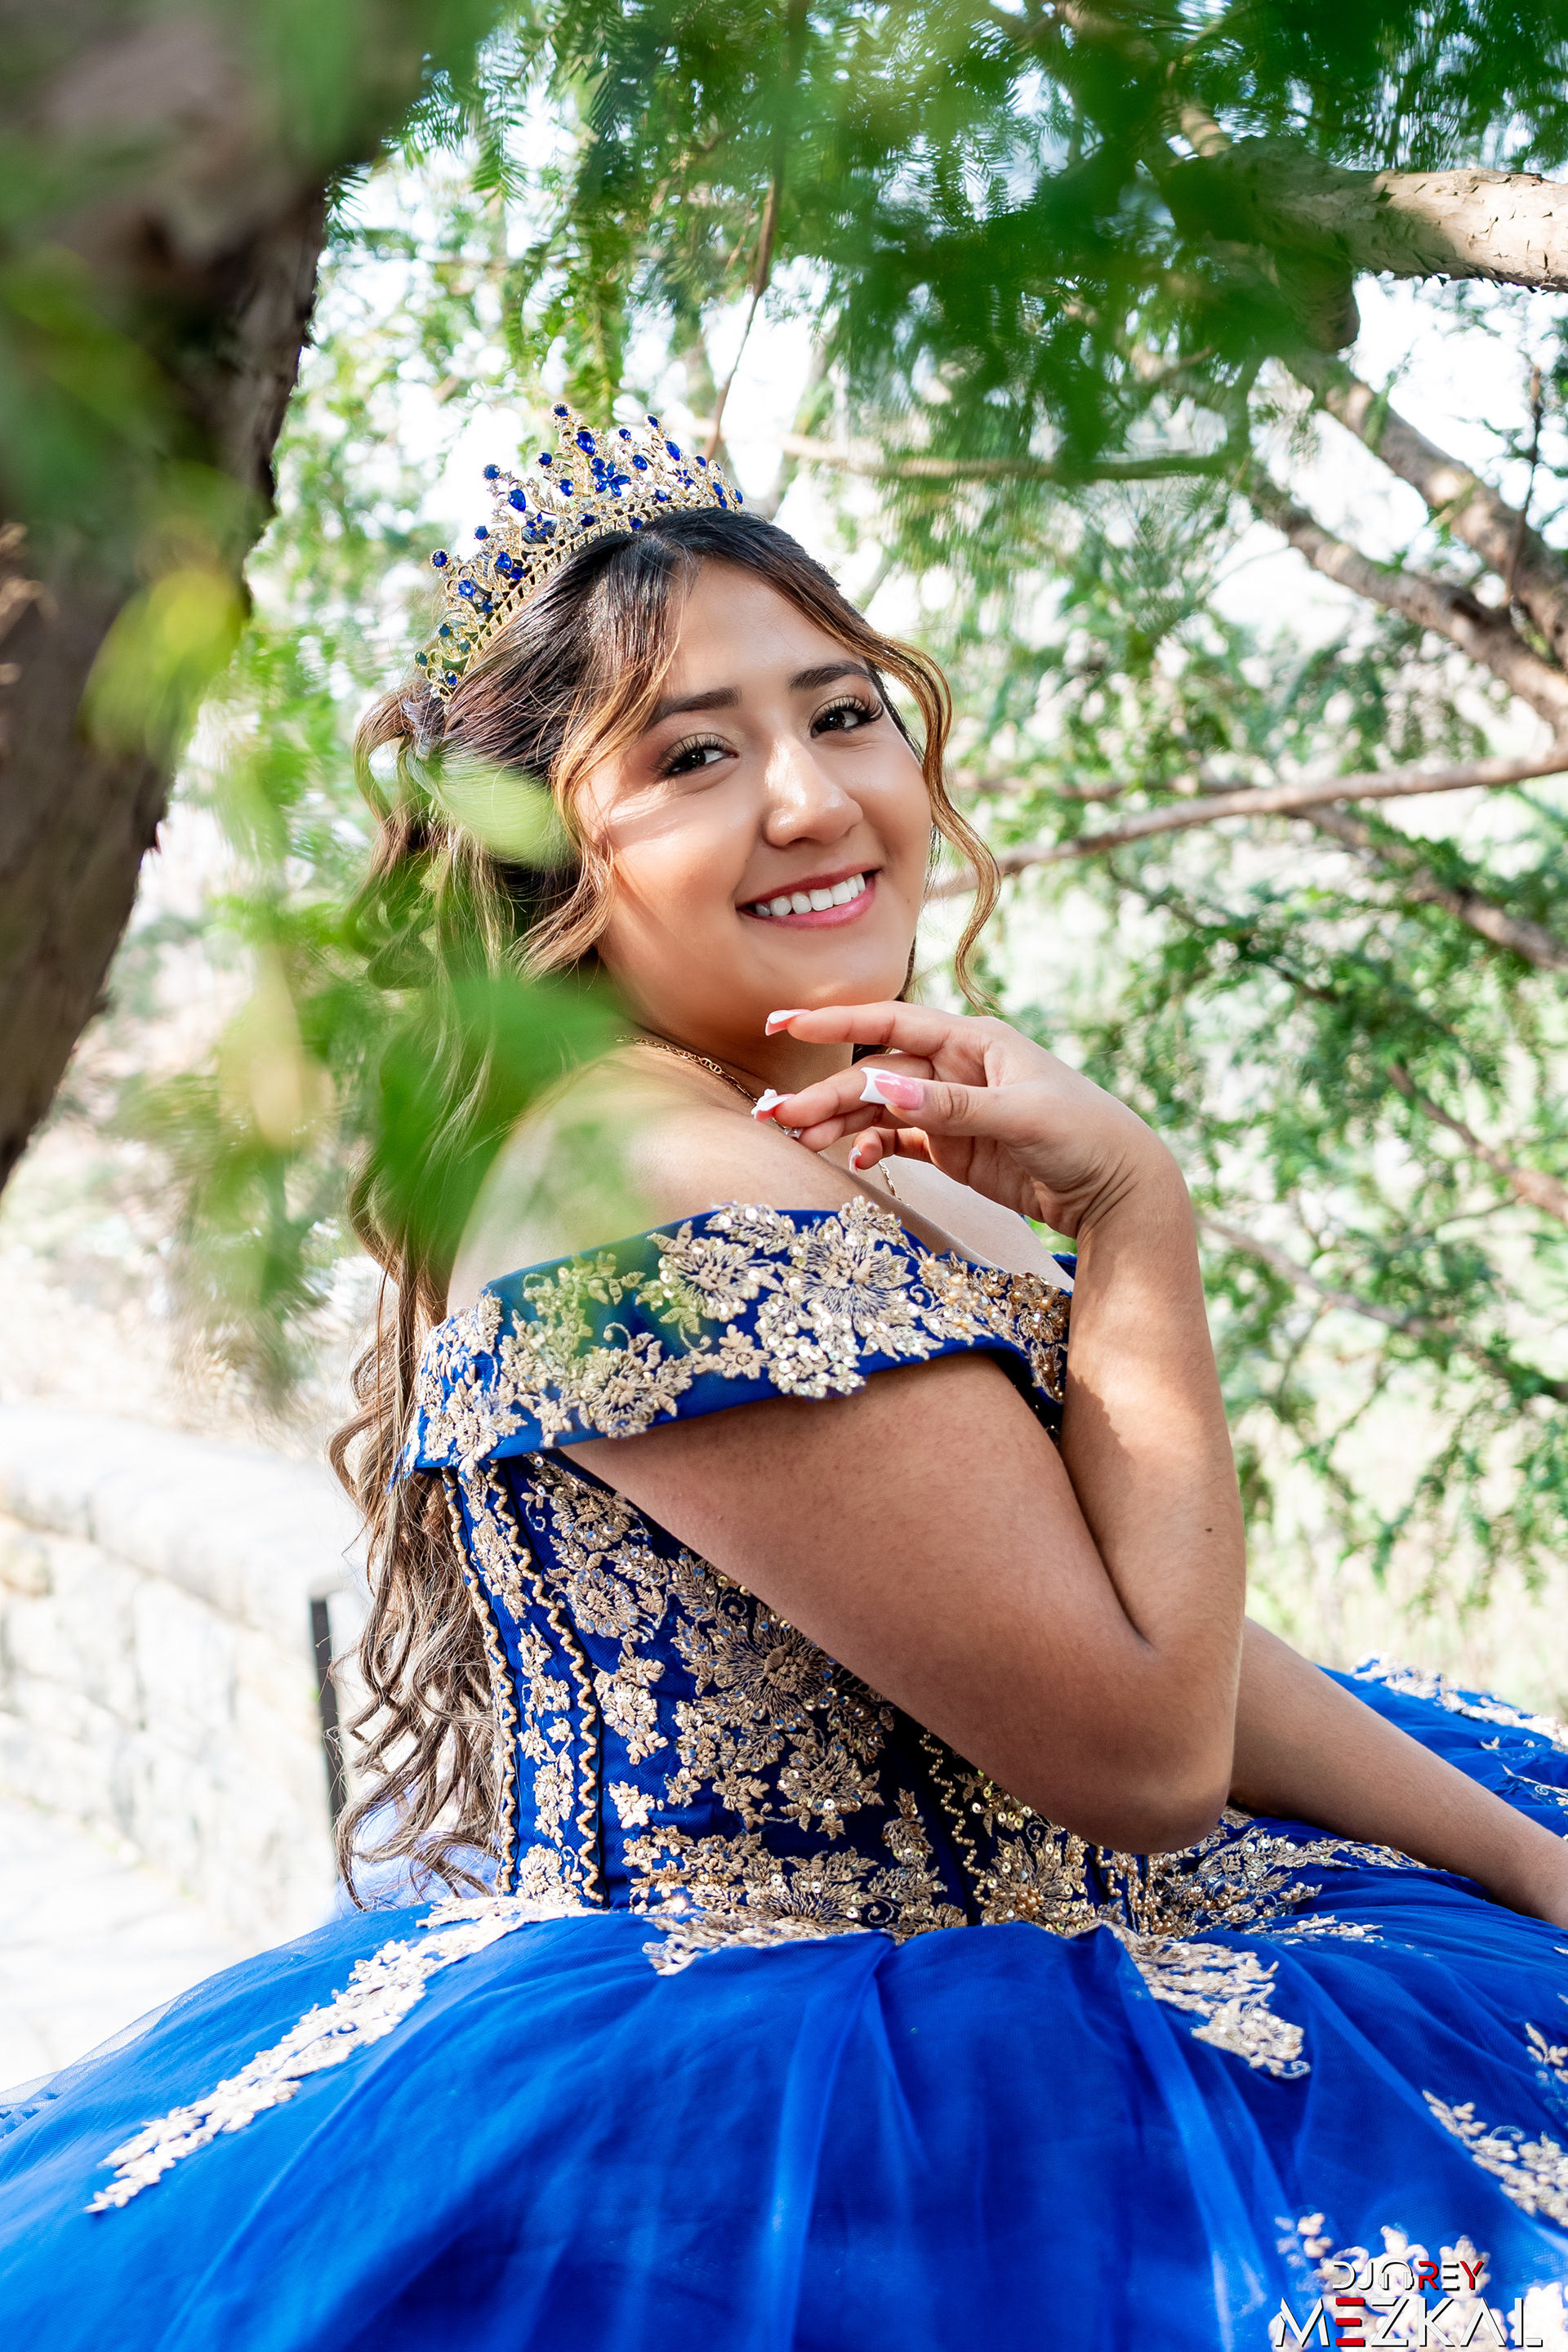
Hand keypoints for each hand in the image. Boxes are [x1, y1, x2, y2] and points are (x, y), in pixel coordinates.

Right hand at [758, 1002, 1179, 1236]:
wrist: (1118, 1190)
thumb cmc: (1084, 1135)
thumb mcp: (1022, 1116)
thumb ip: (952, 1105)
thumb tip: (885, 1086)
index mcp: (976, 1042)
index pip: (894, 1023)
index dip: (838, 1022)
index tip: (786, 1025)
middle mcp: (958, 1068)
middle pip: (877, 1073)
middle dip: (827, 1092)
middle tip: (777, 1115)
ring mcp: (953, 1109)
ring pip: (880, 1108)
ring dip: (840, 1122)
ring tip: (798, 1139)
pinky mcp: (954, 1147)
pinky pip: (899, 1140)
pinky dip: (873, 1147)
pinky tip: (854, 1158)